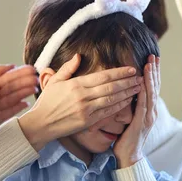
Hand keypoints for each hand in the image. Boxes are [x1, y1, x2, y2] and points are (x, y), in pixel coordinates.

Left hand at [0, 64, 37, 135]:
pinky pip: (5, 115)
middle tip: (36, 79)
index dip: (21, 74)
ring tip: (34, 88)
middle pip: (13, 89)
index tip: (32, 70)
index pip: (9, 78)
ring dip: (23, 94)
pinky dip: (15, 110)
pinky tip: (24, 103)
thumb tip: (11, 66)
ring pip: (12, 101)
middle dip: (25, 83)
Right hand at [19, 54, 142, 150]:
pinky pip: (108, 112)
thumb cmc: (47, 102)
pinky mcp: (88, 121)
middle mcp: (83, 96)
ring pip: (112, 100)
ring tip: (139, 87)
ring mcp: (86, 109)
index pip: (103, 76)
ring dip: (128, 93)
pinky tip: (129, 101)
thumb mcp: (55, 81)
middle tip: (141, 77)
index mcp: (76, 84)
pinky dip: (120, 106)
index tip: (132, 69)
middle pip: (111, 87)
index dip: (120, 72)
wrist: (40, 125)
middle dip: (128, 82)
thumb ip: (68, 68)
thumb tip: (79, 55)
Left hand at [113, 55, 159, 167]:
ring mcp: (148, 117)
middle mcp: (151, 111)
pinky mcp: (141, 123)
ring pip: (151, 94)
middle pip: (155, 87)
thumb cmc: (126, 137)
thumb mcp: (130, 117)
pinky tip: (142, 84)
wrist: (129, 156)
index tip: (152, 58)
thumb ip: (131, 104)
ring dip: (150, 78)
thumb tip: (127, 90)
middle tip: (154, 55)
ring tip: (149, 65)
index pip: (152, 87)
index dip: (153, 72)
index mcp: (149, 109)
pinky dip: (143, 94)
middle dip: (154, 70)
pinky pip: (142, 106)